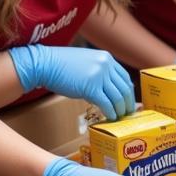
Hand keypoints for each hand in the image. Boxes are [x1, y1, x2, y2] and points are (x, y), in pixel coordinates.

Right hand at [9, 44, 134, 119]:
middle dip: (128, 102)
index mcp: (107, 58)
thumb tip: (107, 89)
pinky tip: (110, 117)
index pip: (124, 77)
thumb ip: (100, 72)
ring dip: (120, 109)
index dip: (129, 91)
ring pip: (117, 97)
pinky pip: (106, 103)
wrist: (46, 64)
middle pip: (124, 88)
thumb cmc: (62, 65)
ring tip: (119, 116)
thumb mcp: (87, 62)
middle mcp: (106, 65)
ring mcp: (99, 76)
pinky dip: (110, 111)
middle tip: (128, 112)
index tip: (129, 101)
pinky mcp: (91, 88)